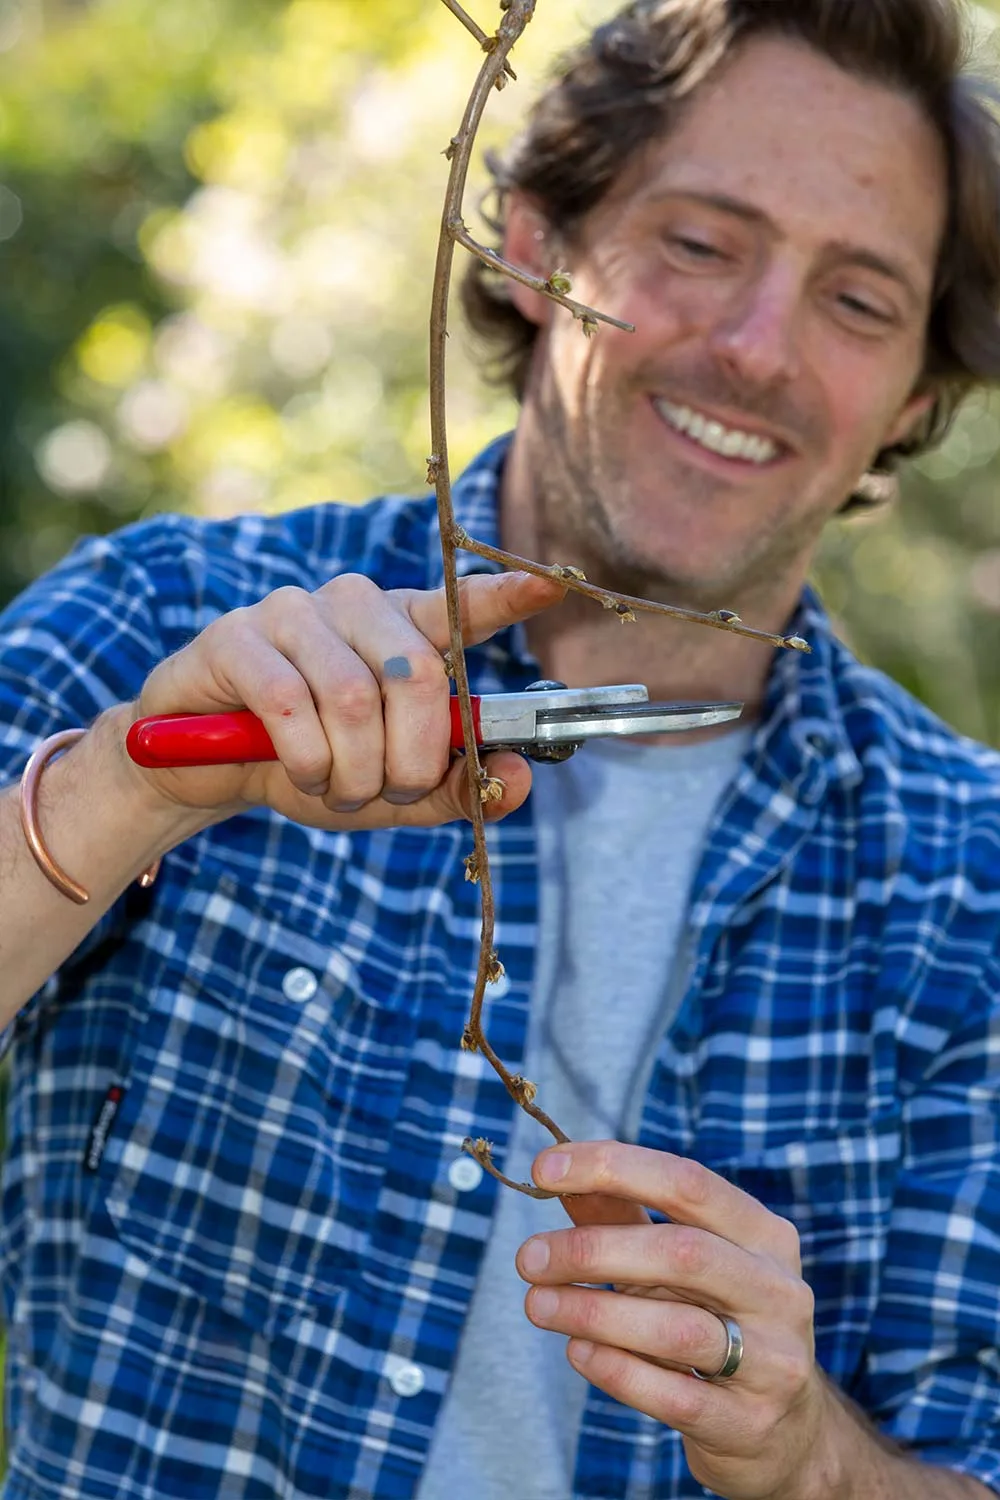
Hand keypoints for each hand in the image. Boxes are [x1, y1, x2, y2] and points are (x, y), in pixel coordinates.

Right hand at [129, 569, 564, 831]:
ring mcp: (293, 613)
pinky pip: (290, 703)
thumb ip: (456, 787)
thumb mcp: (391, 791)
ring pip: (353, 696)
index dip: (503, 597)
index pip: (460, 606)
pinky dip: (304, 758)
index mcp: (403, 629)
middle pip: (417, 673)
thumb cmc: (311, 765)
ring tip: (336, 786)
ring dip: (352, 768)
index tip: (546, 588)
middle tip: (389, 792)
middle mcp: (356, 605)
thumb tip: (517, 777)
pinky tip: (297, 771)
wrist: (204, 771)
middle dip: (412, 757)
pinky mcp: (235, 637)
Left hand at [515, 1141, 833, 1499]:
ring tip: (536, 1304)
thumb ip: (620, 1216)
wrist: (784, 1430)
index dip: (612, 1167)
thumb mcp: (678, 1262)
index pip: (686, 1181)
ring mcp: (771, 1360)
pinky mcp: (748, 1423)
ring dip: (593, 1311)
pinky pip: (674, 1395)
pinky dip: (616, 1369)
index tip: (544, 1169)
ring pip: (677, 1328)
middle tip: (528, 1257)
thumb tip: (554, 1172)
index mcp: (762, 1233)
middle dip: (593, 1249)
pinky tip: (576, 1352)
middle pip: (681, 1252)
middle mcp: (778, 1290)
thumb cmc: (716, 1320)